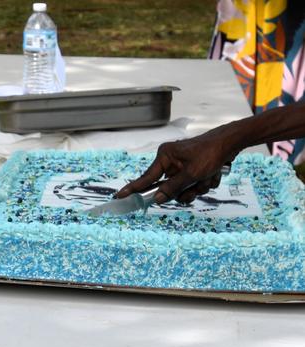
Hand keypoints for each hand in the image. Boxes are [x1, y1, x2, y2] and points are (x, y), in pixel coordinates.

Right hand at [116, 132, 237, 203]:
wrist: (232, 143)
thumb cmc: (210, 153)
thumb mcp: (191, 174)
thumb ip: (172, 188)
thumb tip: (156, 199)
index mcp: (165, 157)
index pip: (146, 178)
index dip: (133, 189)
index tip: (119, 196)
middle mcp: (171, 161)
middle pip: (169, 188)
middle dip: (186, 190)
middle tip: (197, 185)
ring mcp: (183, 166)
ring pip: (184, 189)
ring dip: (199, 187)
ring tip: (210, 177)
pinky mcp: (194, 169)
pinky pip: (195, 185)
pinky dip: (205, 182)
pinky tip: (214, 173)